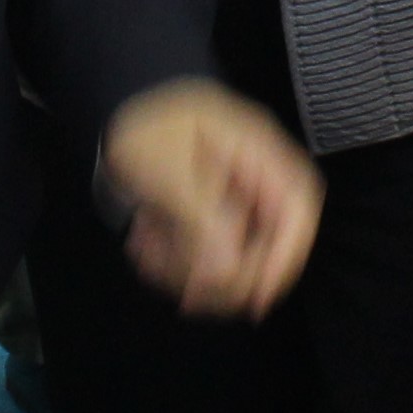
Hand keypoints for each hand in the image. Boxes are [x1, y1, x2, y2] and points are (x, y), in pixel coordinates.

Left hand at [101, 78, 318, 320]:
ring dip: (190, 268)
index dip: (287, 254)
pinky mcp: (214, 215)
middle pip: (269, 242)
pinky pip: (210, 253)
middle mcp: (254, 175)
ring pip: (234, 256)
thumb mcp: (165, 168)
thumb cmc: (142, 128)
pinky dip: (177, 261)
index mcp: (255, 148)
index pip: (297, 204)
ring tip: (144, 250)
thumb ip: (199, 216)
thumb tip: (229, 271)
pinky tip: (144, 246)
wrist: (115, 115)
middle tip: (186, 293)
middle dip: (227, 275)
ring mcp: (235, 197)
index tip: (259, 297)